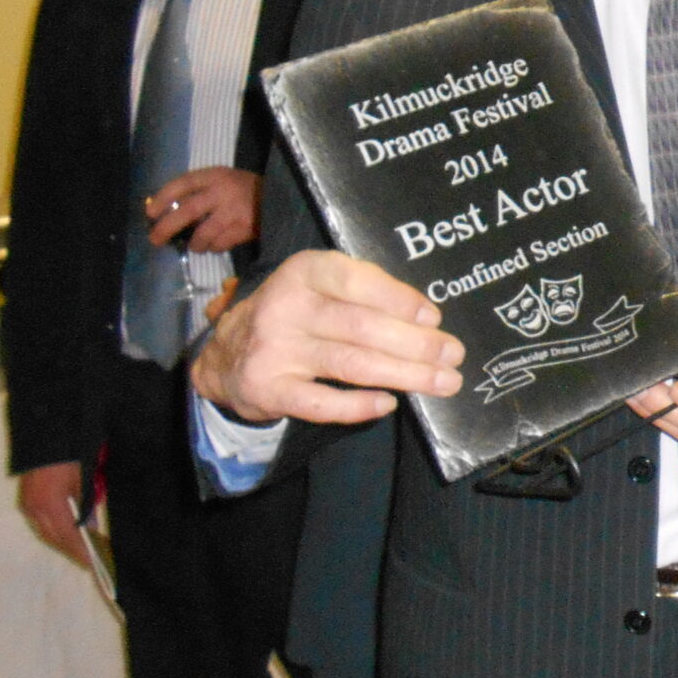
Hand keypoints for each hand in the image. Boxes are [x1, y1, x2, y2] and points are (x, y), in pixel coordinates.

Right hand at [18, 460, 86, 563]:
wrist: (44, 434)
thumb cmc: (69, 455)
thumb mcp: (85, 480)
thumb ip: (86, 506)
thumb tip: (90, 528)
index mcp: (51, 503)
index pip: (68, 535)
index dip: (80, 551)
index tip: (92, 563)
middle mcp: (34, 508)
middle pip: (54, 538)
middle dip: (71, 550)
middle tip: (90, 559)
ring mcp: (27, 504)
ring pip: (45, 532)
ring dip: (62, 542)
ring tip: (81, 549)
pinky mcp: (25, 500)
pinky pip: (40, 523)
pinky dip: (54, 530)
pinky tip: (66, 533)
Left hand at [144, 167, 260, 254]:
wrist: (281, 197)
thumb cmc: (245, 189)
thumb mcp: (223, 180)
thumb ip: (201, 190)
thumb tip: (168, 211)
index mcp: (215, 176)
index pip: (182, 184)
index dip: (162, 198)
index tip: (149, 213)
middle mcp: (222, 192)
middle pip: (188, 210)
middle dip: (167, 227)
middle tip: (155, 240)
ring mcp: (234, 211)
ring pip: (203, 233)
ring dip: (194, 243)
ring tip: (194, 246)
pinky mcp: (245, 228)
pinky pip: (221, 243)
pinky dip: (214, 247)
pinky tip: (215, 245)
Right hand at [190, 250, 462, 425]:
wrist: (224, 357)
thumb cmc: (293, 316)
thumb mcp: (318, 287)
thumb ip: (364, 292)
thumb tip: (427, 318)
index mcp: (304, 271)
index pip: (356, 280)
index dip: (398, 299)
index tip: (433, 317)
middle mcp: (286, 306)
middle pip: (362, 327)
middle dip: (417, 344)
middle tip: (453, 355)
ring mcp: (275, 350)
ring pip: (351, 364)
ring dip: (405, 374)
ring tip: (443, 381)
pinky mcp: (269, 389)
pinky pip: (322, 403)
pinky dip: (359, 406)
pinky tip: (389, 403)